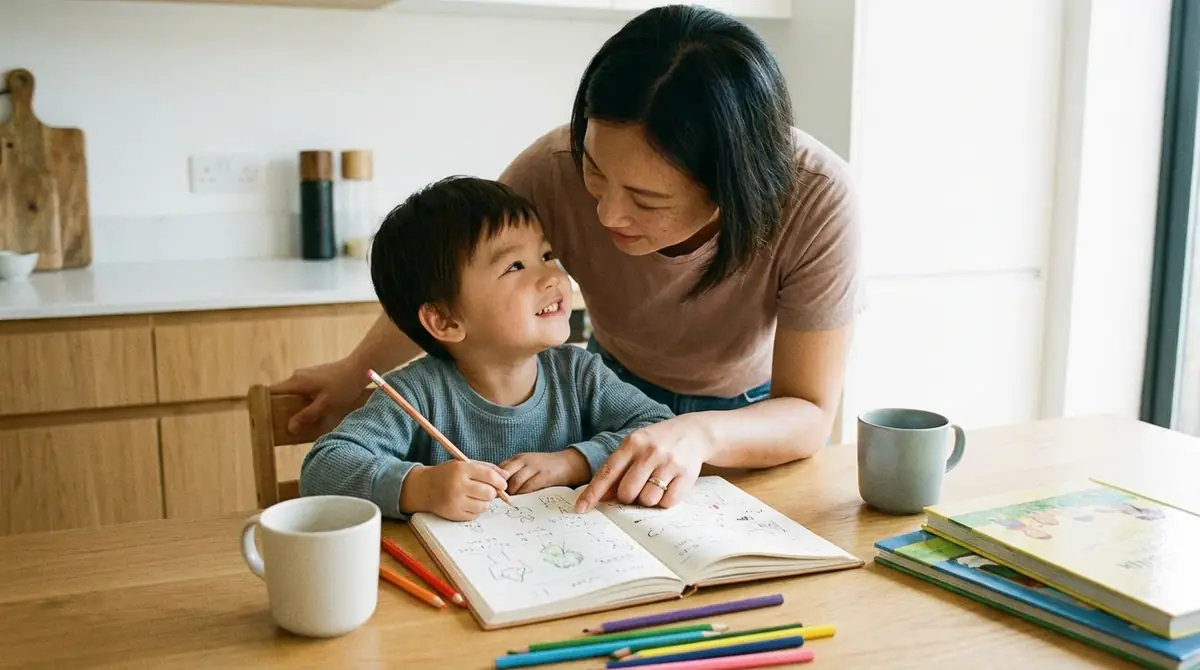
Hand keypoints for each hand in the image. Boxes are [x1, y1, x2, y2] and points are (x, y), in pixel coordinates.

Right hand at [271, 356, 366, 433]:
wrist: (360, 368)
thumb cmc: (343, 386)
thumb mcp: (326, 405)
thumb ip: (307, 416)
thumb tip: (290, 428)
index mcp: (296, 382)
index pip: (271, 392)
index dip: (266, 405)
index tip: (267, 419)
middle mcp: (297, 376)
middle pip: (282, 394)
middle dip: (282, 409)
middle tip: (285, 426)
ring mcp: (306, 375)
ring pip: (294, 393)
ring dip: (296, 406)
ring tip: (301, 421)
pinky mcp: (315, 376)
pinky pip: (303, 390)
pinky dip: (305, 401)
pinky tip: (314, 410)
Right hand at [402, 461, 509, 521]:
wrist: (424, 487)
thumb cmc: (448, 474)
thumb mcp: (464, 464)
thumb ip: (487, 468)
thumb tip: (506, 476)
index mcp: (461, 469)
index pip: (489, 475)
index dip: (500, 481)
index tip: (503, 484)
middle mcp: (457, 486)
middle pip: (489, 493)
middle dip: (492, 492)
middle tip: (487, 490)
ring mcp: (455, 502)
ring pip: (484, 506)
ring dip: (484, 502)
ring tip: (476, 496)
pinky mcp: (453, 514)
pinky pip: (475, 515)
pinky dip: (475, 510)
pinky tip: (468, 503)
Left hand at [500, 449, 589, 494]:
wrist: (568, 464)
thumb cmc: (544, 469)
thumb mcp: (527, 467)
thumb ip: (513, 474)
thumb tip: (496, 489)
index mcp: (518, 458)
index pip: (499, 469)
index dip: (493, 481)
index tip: (490, 493)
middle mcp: (524, 460)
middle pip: (505, 474)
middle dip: (500, 489)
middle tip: (497, 501)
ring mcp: (535, 467)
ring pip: (515, 482)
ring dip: (511, 494)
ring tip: (508, 503)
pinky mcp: (544, 475)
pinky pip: (529, 487)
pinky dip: (523, 495)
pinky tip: (521, 502)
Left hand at [574, 415, 713, 512]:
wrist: (694, 432)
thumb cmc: (657, 443)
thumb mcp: (636, 447)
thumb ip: (619, 469)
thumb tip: (601, 496)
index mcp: (632, 443)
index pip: (607, 472)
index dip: (592, 493)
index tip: (580, 509)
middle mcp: (650, 451)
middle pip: (626, 492)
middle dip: (627, 498)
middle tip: (636, 489)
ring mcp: (669, 463)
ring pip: (647, 500)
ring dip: (647, 500)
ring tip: (654, 485)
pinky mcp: (686, 475)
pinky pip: (667, 502)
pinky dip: (664, 501)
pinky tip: (668, 486)